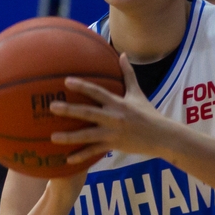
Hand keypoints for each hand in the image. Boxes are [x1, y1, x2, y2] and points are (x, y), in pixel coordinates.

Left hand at [52, 65, 173, 164]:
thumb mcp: (138, 93)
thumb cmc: (148, 113)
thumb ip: (128, 74)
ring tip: (53, 137)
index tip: (66, 81)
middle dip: (70, 110)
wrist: (162, 136)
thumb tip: (122, 54)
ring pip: (88, 135)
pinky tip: (67, 160)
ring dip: (70, 137)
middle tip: (52, 107)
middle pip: (88, 113)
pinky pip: (94, 152)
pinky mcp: (113, 146)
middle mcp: (113, 117)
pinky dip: (81, 156)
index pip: (97, 92)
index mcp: (118, 103)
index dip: (82, 86)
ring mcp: (112, 133)